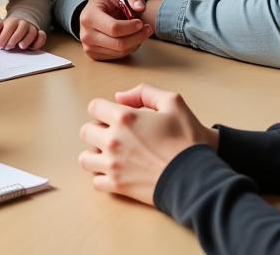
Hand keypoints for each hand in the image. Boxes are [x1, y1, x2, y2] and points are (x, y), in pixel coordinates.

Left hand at [0, 18, 46, 49]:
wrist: (21, 21)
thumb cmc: (9, 28)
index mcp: (13, 21)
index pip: (10, 27)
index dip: (4, 36)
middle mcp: (24, 24)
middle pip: (22, 28)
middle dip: (14, 38)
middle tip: (8, 47)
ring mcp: (32, 28)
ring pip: (33, 32)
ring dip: (27, 40)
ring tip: (20, 47)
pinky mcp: (39, 34)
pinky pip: (42, 36)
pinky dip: (40, 41)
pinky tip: (32, 48)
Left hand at [78, 84, 217, 204]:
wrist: (195, 176)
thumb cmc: (186, 138)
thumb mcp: (172, 102)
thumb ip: (144, 92)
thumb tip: (120, 97)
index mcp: (124, 118)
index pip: (94, 107)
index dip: (103, 109)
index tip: (113, 115)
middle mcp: (113, 140)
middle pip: (86, 131)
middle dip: (97, 130)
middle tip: (112, 135)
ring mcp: (113, 165)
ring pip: (85, 158)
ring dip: (95, 154)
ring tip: (109, 154)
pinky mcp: (118, 186)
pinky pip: (95, 181)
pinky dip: (101, 176)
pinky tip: (114, 171)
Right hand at [79, 0, 150, 60]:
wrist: (97, 6)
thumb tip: (140, 7)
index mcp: (89, 16)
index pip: (114, 29)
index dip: (132, 27)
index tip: (141, 21)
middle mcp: (85, 34)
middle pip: (118, 44)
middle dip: (138, 37)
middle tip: (147, 28)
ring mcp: (89, 46)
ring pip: (120, 52)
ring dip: (135, 43)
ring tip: (140, 31)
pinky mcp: (94, 54)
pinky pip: (118, 57)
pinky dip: (129, 48)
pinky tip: (131, 37)